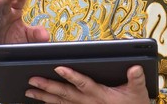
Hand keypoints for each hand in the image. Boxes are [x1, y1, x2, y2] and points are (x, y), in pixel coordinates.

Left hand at [24, 65, 149, 103]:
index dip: (71, 76)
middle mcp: (88, 103)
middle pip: (65, 94)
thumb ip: (136, 80)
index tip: (58, 67)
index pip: (83, 84)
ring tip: (29, 91)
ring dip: (44, 98)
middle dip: (48, 87)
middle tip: (32, 80)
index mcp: (100, 95)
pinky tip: (40, 101)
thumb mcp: (138, 92)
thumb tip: (135, 67)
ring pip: (60, 103)